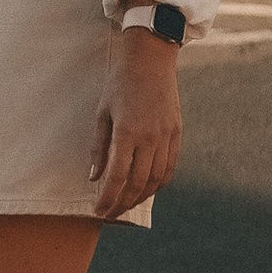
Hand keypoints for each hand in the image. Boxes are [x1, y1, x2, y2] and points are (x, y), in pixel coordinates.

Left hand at [90, 26, 180, 221]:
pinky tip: (149, 188)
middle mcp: (150, 138)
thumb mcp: (102, 112)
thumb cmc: (120, 83)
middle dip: (123, 203)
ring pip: (157, 178)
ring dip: (142, 196)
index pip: (118, 176)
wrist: (150, 60)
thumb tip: (95, 177)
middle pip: (138, 183)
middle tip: (111, 213)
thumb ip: (99, 147)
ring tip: (128, 204)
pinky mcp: (176, 132)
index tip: (100, 211)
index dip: (108, 198)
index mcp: (127, 132)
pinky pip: (170, 166)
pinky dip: (160, 182)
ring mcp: (166, 136)